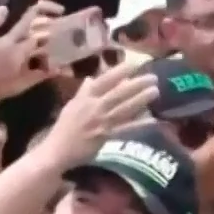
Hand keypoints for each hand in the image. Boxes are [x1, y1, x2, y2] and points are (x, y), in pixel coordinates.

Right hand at [34, 58, 158, 163]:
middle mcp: (95, 106)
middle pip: (119, 93)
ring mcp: (102, 121)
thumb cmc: (64, 127)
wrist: (57, 150)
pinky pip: (126, 128)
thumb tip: (91, 79)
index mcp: (85, 97)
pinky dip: (138, 124)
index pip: (105, 80)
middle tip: (153, 77)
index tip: (134, 63)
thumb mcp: (72, 105)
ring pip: (125, 108)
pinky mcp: (107, 136)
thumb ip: (83, 91)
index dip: (119, 71)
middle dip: (137, 84)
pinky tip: (152, 119)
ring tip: (155, 91)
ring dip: (141, 99)